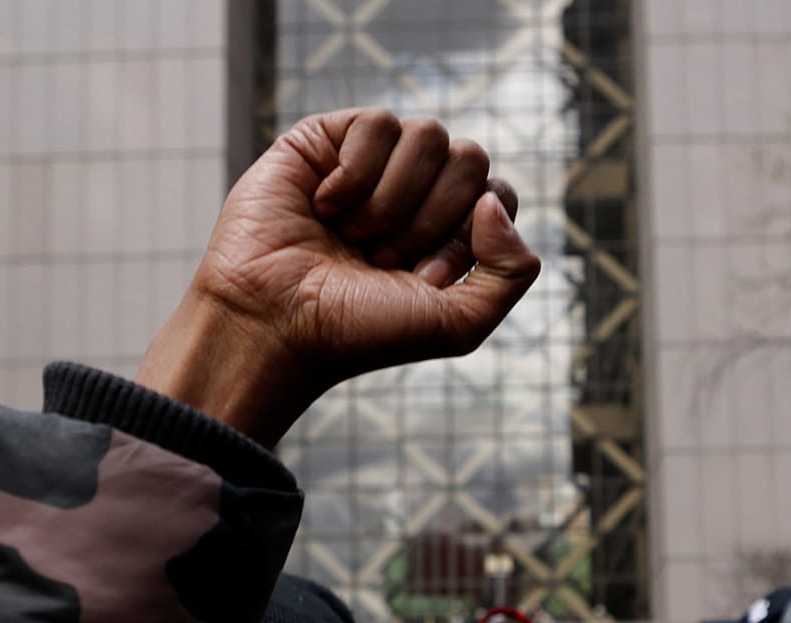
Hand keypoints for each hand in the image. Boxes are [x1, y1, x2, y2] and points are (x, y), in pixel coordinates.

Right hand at [138, 108, 541, 444]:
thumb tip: (495, 198)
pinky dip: (356, 175)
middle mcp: (416, 190)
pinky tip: (324, 207)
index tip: (425, 280)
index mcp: (451, 227)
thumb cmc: (360, 331)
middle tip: (385, 258)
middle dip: (432, 217)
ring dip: (393, 200)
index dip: (468, 236)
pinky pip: (378, 124)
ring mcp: (372, 162)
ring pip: (430, 134)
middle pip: (471, 157)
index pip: (499, 194)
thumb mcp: (460, 323)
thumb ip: (514, 271)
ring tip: (355, 236)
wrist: (277, 324)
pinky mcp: (326, 138)